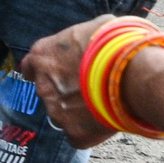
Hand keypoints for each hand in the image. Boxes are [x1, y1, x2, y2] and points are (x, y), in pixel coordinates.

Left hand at [16, 17, 125, 148]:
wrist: (132, 75)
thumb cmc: (116, 45)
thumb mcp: (96, 27)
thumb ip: (82, 37)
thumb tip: (91, 38)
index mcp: (43, 56)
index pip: (30, 66)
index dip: (44, 69)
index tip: (54, 72)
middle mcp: (44, 85)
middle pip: (48, 91)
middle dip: (64, 90)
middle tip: (89, 88)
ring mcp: (57, 112)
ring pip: (63, 114)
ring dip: (77, 111)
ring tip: (102, 103)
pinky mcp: (74, 133)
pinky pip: (77, 135)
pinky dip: (88, 131)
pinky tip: (105, 120)